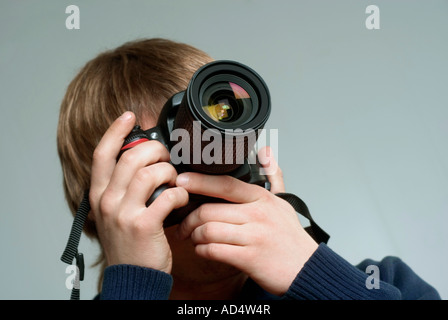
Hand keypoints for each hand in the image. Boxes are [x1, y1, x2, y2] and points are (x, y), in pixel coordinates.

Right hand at [89, 112, 187, 272]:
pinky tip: (181, 200)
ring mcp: (123, 213)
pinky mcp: (144, 225)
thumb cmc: (129, 243)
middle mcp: (107, 200)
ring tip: (175, 181)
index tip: (130, 115)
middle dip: (156, 150)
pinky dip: (179, 193)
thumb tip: (143, 162)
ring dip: (169, 172)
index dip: (115, 130)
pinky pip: (168, 195)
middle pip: (131, 157)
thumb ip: (123, 188)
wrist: (132, 277)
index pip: (102, 153)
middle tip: (166, 157)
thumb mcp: (115, 212)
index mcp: (99, 194)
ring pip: (151, 173)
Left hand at [176, 147, 317, 295]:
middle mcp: (257, 215)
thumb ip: (272, 175)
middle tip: (183, 225)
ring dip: (194, 236)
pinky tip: (203, 250)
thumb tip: (266, 152)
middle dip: (189, 219)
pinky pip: (214, 251)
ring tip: (194, 238)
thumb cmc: (290, 236)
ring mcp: (253, 237)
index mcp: (261, 198)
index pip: (225, 184)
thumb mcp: (284, 202)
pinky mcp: (249, 258)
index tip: (181, 181)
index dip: (199, 181)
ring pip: (208, 231)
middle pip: (208, 210)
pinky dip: (202, 251)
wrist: (306, 268)